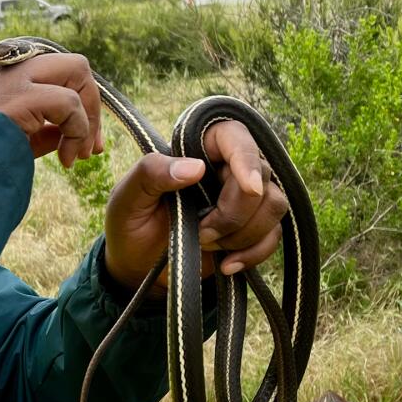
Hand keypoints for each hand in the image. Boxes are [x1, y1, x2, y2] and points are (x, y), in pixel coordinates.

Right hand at [0, 54, 103, 167]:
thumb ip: (31, 133)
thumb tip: (63, 134)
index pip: (43, 75)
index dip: (70, 106)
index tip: (77, 145)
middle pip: (66, 64)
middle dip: (89, 102)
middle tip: (92, 147)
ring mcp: (8, 78)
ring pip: (76, 69)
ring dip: (89, 115)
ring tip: (81, 155)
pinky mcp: (19, 95)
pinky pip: (69, 102)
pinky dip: (78, 130)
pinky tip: (67, 160)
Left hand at [103, 120, 287, 291]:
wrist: (137, 266)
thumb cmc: (129, 223)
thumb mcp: (126, 197)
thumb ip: (152, 174)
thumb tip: (196, 167)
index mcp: (195, 149)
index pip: (234, 135)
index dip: (247, 158)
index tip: (248, 187)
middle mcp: (225, 168)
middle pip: (261, 178)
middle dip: (234, 213)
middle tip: (201, 232)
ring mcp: (242, 199)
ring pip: (274, 205)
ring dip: (243, 233)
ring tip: (206, 245)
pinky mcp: (251, 229)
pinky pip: (273, 236)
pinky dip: (253, 254)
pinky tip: (226, 266)